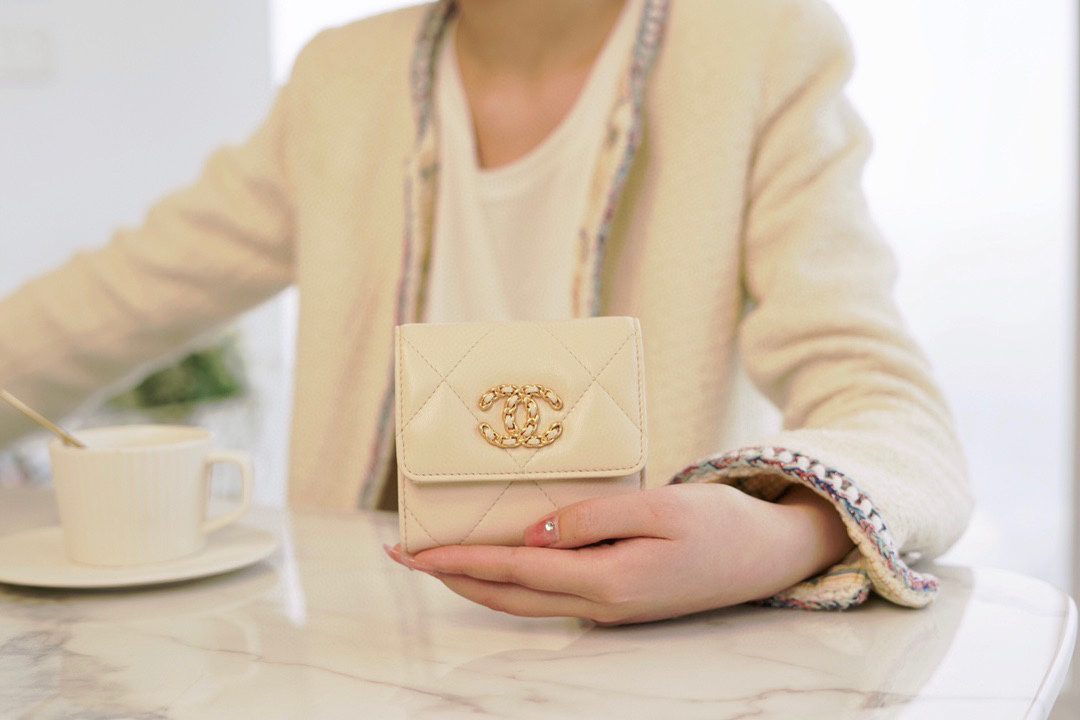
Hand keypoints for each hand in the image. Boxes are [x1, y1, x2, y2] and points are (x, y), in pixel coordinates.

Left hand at [384, 482, 854, 624]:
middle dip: (452, 577)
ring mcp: (609, 607)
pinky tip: (500, 559)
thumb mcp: (662, 507)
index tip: (412, 553)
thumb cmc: (721, 523)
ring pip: (525, 600)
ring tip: (439, 559)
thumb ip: (593, 520)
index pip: (514, 572)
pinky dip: (511, 580)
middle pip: (508, 596)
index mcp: (609, 580)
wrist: (770, 555)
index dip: (458, 562)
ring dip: (477, 582)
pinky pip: (549, 592)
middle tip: (404, 555)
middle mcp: (601, 603)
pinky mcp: (618, 598)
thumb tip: (532, 537)